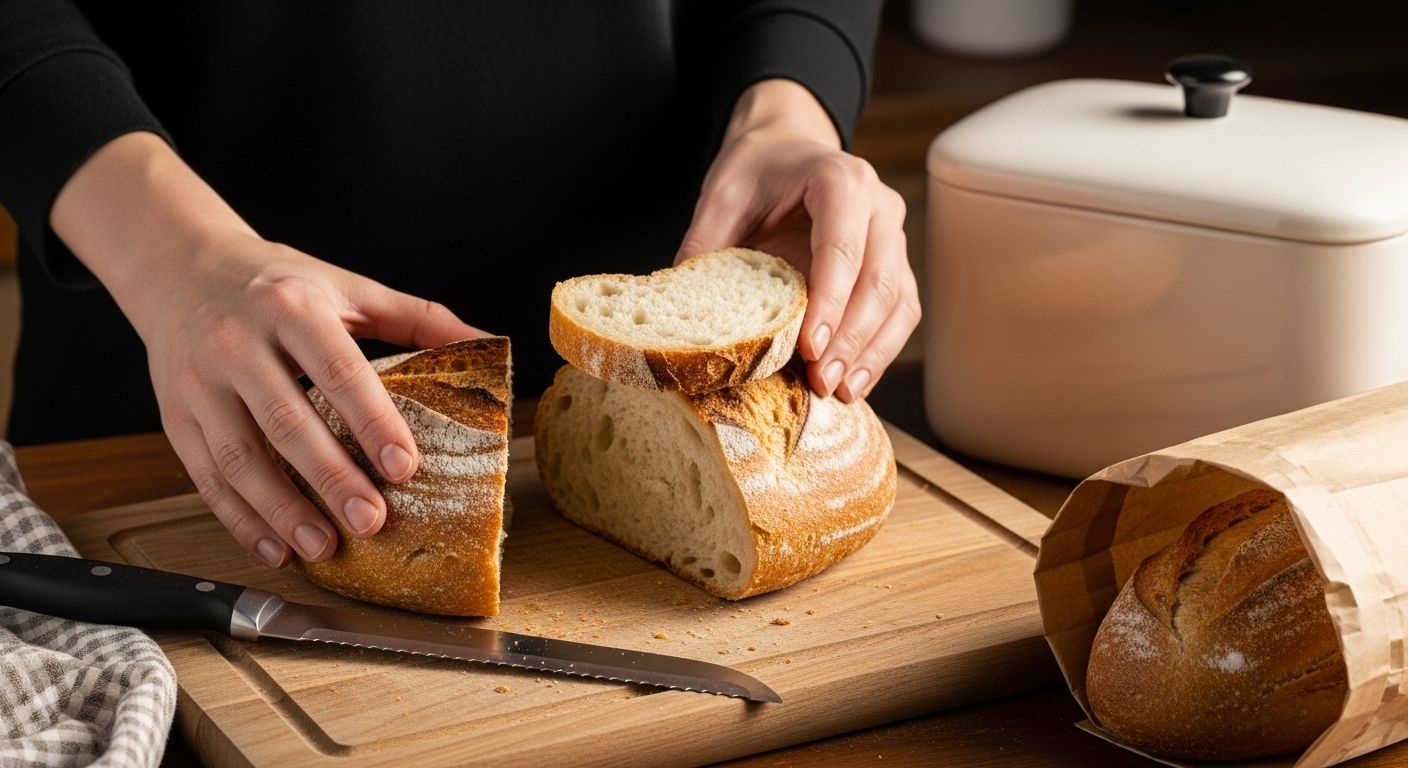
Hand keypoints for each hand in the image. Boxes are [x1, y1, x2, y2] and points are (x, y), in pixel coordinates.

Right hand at [51, 133, 485, 567]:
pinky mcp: (175, 413)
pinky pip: (205, 475)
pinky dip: (239, 518)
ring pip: (239, 457)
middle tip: (371, 519)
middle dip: (330, 477)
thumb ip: (418, 318)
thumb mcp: (348, 286)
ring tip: (323, 546)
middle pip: (286, 421)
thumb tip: (488, 341)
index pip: (339, 370)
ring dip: (281, 510)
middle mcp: (238, 342)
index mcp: (292, 308)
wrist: (180, 266)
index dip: (372, 420)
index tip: (404, 465)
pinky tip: (274, 547)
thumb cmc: (278, 283)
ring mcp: (199, 381)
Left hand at [676, 79, 919, 402]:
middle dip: (851, 339)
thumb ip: (704, 246)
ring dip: (871, 352)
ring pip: (898, 301)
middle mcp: (879, 206)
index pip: (842, 247)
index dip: (830, 302)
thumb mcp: (721, 196)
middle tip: (820, 381)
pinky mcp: (895, 263)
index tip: (810, 348)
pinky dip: (880, 349)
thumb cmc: (756, 170)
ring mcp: (893, 235)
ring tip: (838, 390)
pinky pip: (901, 311)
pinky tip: (854, 381)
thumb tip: (682, 309)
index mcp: (840, 180)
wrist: (787, 148)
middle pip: (879, 280)